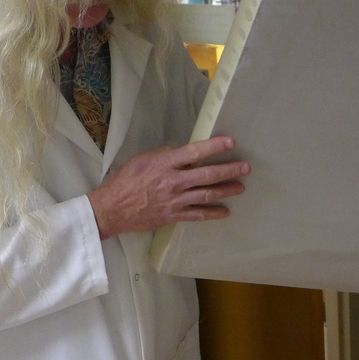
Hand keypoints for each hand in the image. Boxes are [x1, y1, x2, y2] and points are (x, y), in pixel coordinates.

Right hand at [87, 136, 249, 238]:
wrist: (113, 209)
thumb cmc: (126, 181)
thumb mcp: (142, 159)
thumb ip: (164, 154)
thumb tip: (183, 153)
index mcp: (164, 163)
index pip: (194, 152)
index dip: (214, 147)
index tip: (231, 143)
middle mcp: (173, 181)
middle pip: (207, 175)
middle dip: (229, 170)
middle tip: (245, 168)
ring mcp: (175, 200)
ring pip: (207, 195)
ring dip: (226, 191)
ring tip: (241, 187)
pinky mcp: (174, 216)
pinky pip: (198, 215)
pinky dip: (213, 214)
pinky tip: (225, 212)